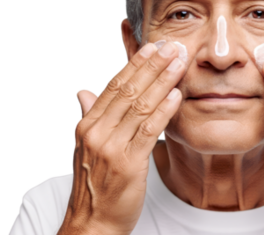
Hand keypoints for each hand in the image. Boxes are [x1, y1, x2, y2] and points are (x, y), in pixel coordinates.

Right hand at [62, 41, 186, 234]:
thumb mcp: (85, 147)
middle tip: (170, 46)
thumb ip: (89, 116)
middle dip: (151, 66)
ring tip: (179, 63)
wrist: (92, 222)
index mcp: (86, 125)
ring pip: (140, 106)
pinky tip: (176, 95)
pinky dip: (164, 111)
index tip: (151, 47)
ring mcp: (110, 147)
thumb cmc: (94, 186)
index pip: (112, 87)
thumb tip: (83, 92)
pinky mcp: (128, 164)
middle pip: (127, 90)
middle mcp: (96, 132)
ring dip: (162, 81)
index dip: (133, 65)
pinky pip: (148, 131)